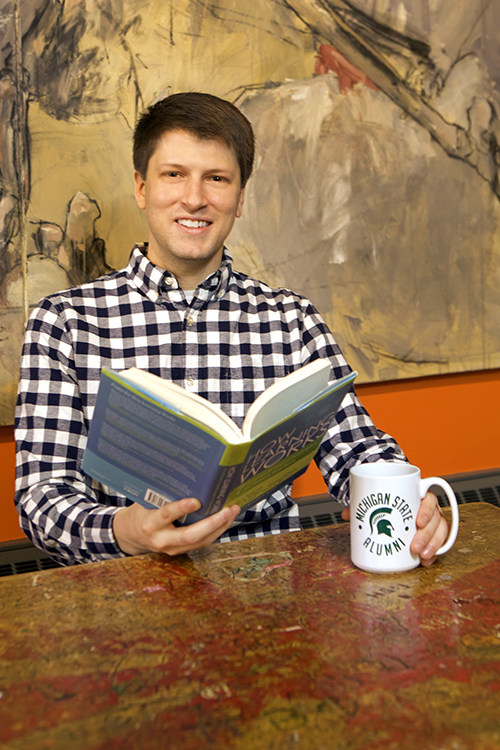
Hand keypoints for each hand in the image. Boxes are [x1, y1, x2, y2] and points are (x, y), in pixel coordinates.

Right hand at [113, 497, 239, 556]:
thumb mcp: (145, 501)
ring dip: (220, 526)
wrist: (130, 535)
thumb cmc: (141, 512)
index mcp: (150, 523)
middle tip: (227, 509)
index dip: (181, 508)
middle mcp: (161, 539)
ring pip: (201, 541)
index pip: (166, 515)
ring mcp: (172, 548)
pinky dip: (216, 531)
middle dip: (212, 523)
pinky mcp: (181, 551)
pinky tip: (226, 519)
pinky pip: (202, 543)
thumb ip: (161, 493)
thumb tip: (185, 474)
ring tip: (233, 511)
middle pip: (190, 535)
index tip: (196, 501)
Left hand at [342, 491, 448, 566]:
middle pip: (436, 520)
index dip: (426, 511)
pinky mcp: (434, 534)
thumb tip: (347, 515)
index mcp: (420, 494)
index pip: (429, 500)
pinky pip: (441, 543)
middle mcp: (431, 508)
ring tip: (421, 555)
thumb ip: (364, 504)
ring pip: (441, 532)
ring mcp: (434, 521)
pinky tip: (426, 561)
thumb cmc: (391, 500)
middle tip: (414, 547)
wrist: (396, 502)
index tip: (418, 522)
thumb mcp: (379, 499)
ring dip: (433, 545)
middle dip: (427, 535)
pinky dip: (435, 552)